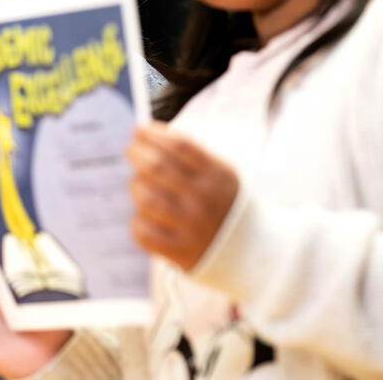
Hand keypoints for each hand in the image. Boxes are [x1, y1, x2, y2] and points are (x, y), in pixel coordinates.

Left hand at [127, 122, 238, 270]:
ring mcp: (192, 227)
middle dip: (137, 154)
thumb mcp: (221, 175)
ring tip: (138, 184)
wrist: (251, 252)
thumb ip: (192, 155)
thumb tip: (149, 136)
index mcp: (217, 176)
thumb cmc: (223, 204)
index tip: (138, 131)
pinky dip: (138, 222)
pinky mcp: (181, 252)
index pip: (180, 146)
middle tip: (130, 150)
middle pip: (158, 168)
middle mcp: (205, 200)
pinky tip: (144, 217)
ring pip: (147, 198)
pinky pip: (144, 232)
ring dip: (136, 187)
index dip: (154, 135)